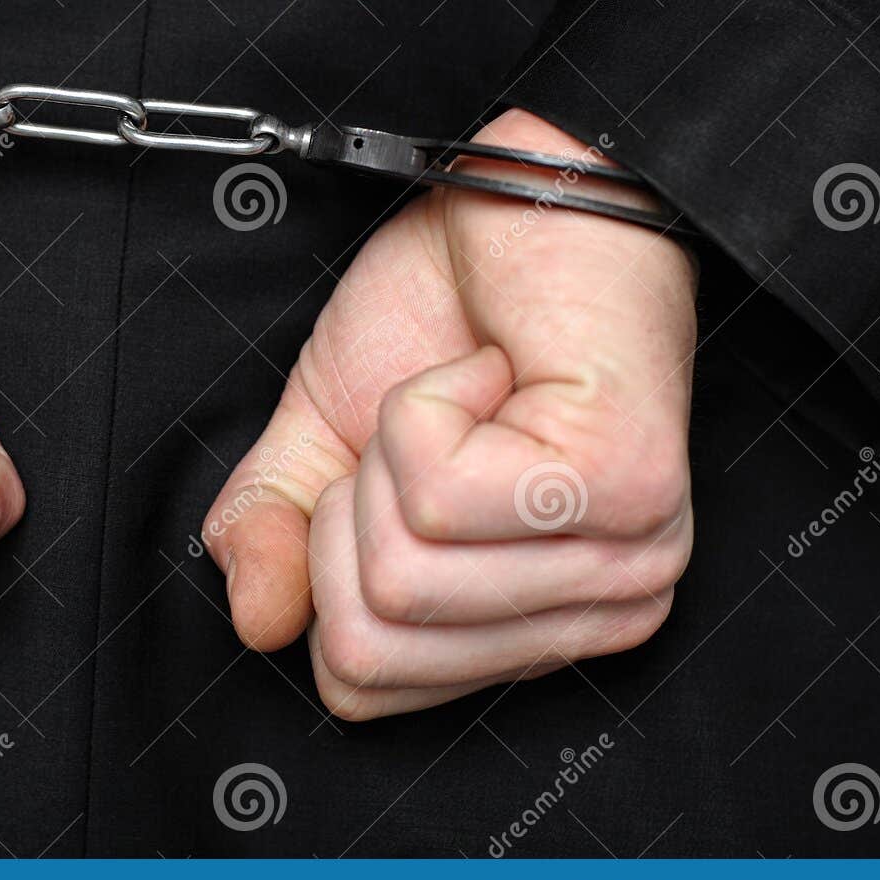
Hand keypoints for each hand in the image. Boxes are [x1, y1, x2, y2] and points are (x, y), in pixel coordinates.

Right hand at [201, 110, 695, 718]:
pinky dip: (425, 405)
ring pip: (400, 576)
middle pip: (367, 648)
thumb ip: (275, 541)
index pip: (365, 690)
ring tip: (461, 392)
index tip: (375, 473)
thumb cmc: (441, 312)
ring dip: (388, 449)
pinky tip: (492, 369)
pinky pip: (439, 492)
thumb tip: (256, 621)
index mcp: (534, 623)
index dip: (321, 572)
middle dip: (342, 514)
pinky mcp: (622, 483)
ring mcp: (623, 556)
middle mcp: (599, 611)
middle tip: (420, 429)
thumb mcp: (323, 443)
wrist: (521, 189)